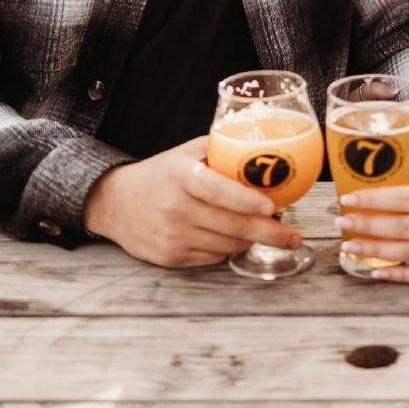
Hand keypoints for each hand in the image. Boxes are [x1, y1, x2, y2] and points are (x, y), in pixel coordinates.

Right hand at [82, 136, 303, 268]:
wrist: (115, 202)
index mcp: (181, 176)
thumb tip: (266, 149)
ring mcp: (172, 235)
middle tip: (293, 235)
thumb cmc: (161, 174)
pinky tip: (235, 238)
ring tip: (268, 231)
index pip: (219, 190)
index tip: (273, 207)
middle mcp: (175, 207)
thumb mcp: (186, 153)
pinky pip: (213, 258)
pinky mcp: (170, 257)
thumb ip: (221, 150)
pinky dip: (230, 249)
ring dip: (251, 240)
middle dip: (269, 233)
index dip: (247, 201)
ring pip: (227, 245)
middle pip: (231, 226)